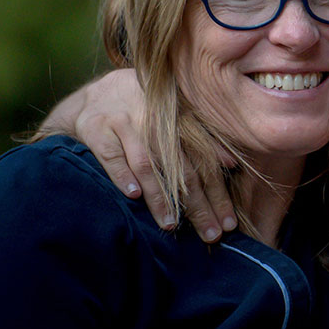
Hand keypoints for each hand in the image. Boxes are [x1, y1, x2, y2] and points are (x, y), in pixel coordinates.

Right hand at [48, 69, 235, 240]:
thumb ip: (204, 140)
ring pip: (147, 164)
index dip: (218, 194)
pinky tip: (133, 196)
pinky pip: (112, 155)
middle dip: (197, 204)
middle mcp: (156, 120)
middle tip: (209, 234)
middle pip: (181, 168)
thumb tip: (232, 164)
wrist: (97, 94)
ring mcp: (125, 123)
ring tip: (171, 224)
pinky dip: (122, 176)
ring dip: (160, 196)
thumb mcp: (176, 119)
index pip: (204, 162)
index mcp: (180, 119)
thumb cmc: (145, 112)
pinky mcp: (97, 129)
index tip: (228, 222)